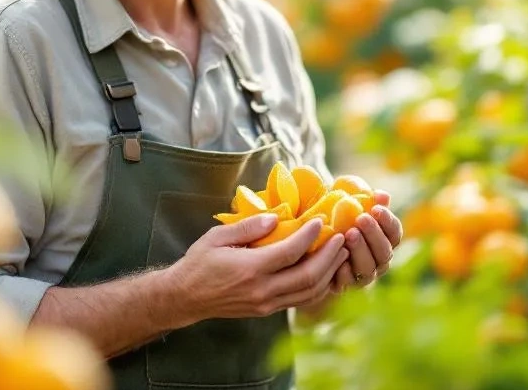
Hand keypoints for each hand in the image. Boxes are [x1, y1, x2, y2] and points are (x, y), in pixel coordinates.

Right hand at [168, 214, 347, 322]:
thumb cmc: (199, 263)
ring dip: (329, 272)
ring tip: (340, 252)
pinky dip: (318, 286)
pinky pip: (301, 300)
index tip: (320, 220)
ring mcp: (266, 304)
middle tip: (341, 236)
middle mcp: (261, 290)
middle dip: (329, 256)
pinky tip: (326, 271)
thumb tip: (276, 217)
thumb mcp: (217, 237)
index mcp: (249, 269)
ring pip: (309, 292)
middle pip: (308, 276)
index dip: (309, 236)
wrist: (186, 297)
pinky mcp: (268, 310)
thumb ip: (248, 227)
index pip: (290, 253)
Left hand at [333, 191, 402, 291]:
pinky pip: (347, 282)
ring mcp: (362, 275)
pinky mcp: (344, 286)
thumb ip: (364, 196)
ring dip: (360, 250)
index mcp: (383, 239)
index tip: (376, 208)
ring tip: (348, 234)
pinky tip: (338, 258)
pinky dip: (344, 271)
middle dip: (374, 234)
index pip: (394, 232)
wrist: (307, 241)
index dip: (388, 221)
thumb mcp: (346, 200)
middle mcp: (377, 259)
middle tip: (361, 219)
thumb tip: (382, 196)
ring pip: (368, 267)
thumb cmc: (332, 215)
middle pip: (384, 251)